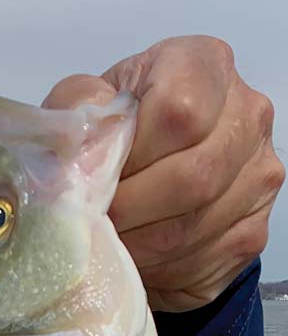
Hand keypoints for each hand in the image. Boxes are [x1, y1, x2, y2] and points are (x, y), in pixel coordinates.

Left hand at [44, 36, 283, 311]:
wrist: (153, 169)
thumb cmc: (118, 131)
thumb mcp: (88, 105)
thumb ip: (76, 111)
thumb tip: (77, 155)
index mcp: (206, 65)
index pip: (178, 112)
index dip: (131, 156)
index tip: (100, 174)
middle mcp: (247, 115)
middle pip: (192, 177)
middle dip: (130, 210)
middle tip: (96, 221)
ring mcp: (259, 176)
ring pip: (194, 228)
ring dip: (138, 246)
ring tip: (109, 240)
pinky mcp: (252, 232)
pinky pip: (201, 263)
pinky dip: (157, 270)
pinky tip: (137, 257)